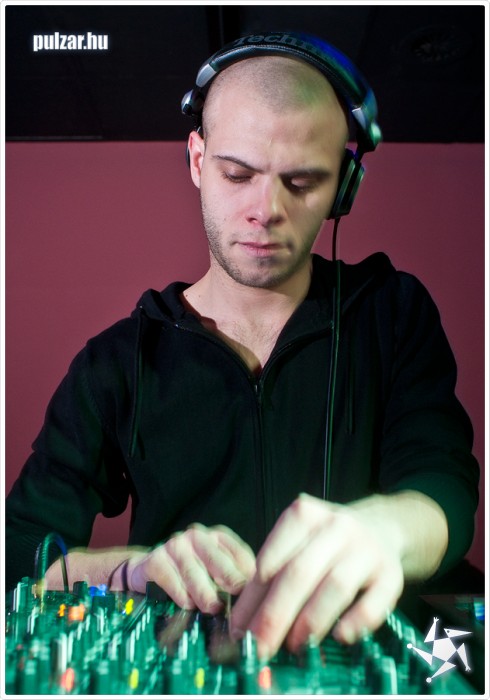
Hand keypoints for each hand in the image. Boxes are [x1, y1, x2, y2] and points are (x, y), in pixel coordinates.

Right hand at [128, 523, 255, 613]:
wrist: (148, 569)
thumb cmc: (190, 572)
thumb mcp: (213, 569)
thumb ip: (232, 576)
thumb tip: (253, 598)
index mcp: (217, 536)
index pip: (237, 552)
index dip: (247, 572)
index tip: (256, 590)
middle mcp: (196, 537)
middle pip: (216, 560)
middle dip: (229, 579)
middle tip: (238, 597)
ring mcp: (175, 546)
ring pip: (193, 572)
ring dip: (205, 593)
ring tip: (213, 608)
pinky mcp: (156, 560)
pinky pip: (171, 580)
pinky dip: (181, 595)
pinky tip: (188, 605)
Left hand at [229, 493, 403, 658]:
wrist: (381, 527)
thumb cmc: (327, 542)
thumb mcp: (298, 541)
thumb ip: (273, 572)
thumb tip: (245, 621)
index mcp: (304, 515)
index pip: (271, 559)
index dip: (252, 598)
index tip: (239, 629)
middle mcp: (336, 526)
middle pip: (299, 573)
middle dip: (275, 616)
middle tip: (260, 647)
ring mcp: (366, 549)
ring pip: (335, 586)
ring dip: (310, 621)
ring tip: (294, 646)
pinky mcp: (391, 573)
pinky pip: (374, 602)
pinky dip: (356, 622)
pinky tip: (339, 636)